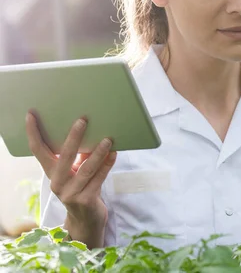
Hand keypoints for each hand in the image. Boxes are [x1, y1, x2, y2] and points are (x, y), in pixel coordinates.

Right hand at [25, 111, 116, 247]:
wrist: (87, 220)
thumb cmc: (83, 188)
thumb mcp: (76, 171)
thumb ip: (81, 154)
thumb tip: (91, 130)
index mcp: (52, 172)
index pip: (38, 150)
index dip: (33, 133)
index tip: (31, 115)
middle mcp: (57, 182)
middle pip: (64, 157)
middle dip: (73, 138)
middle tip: (82, 120)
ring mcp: (71, 193)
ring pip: (86, 169)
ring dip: (98, 153)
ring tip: (108, 139)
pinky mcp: (86, 200)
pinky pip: (99, 179)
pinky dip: (107, 165)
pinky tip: (114, 154)